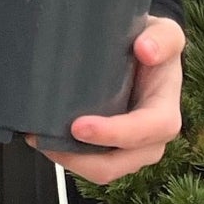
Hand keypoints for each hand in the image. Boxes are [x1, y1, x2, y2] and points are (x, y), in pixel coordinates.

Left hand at [33, 16, 184, 185]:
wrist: (143, 53)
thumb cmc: (153, 46)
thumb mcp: (166, 34)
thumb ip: (163, 38)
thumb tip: (146, 49)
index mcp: (164, 114)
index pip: (146, 132)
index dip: (114, 133)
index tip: (79, 126)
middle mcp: (150, 140)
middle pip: (117, 164)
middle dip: (79, 159)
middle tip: (44, 137)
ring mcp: (129, 149)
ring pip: (99, 170)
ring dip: (67, 159)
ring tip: (38, 137)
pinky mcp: (110, 149)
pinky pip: (88, 163)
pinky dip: (65, 155)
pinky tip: (44, 136)